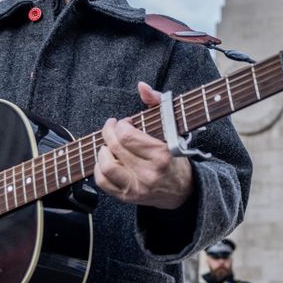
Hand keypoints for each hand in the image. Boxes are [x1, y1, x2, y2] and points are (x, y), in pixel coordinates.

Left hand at [94, 82, 194, 208]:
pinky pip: (103, 182)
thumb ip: (158, 103)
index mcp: (161, 155)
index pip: (127, 135)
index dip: (120, 125)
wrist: (183, 190)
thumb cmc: (176, 156)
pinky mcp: (128, 197)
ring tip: (109, 145)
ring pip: (106, 165)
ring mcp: (137, 187)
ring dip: (103, 150)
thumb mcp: (173, 127)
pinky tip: (107, 160)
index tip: (125, 123)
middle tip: (111, 127)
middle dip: (108, 132)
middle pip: (115, 147)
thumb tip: (141, 86)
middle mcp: (148, 173)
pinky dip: (99, 168)